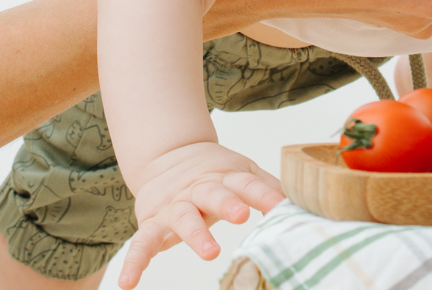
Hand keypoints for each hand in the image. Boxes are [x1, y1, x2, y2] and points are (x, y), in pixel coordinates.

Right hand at [118, 141, 282, 288]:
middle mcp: (200, 189)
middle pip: (214, 193)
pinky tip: (128, 284)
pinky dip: (134, 263)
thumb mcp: (242, 173)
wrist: (170, 155)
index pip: (248, 182)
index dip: (264, 194)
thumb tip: (303, 201)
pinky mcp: (152, 222)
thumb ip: (267, 188)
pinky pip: (140, 243)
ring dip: (195, 234)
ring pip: (183, 217)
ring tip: (210, 252)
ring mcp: (175, 205)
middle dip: (227, 203)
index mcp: (226, 176)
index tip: (281, 206)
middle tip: (242, 215)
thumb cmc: (215, 173)